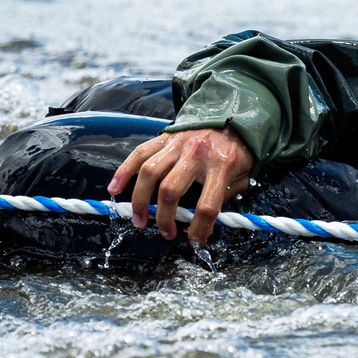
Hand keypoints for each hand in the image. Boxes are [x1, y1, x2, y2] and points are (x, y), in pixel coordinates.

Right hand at [107, 126, 253, 245]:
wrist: (232, 116)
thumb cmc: (237, 151)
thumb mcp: (242, 176)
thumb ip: (225, 198)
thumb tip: (205, 225)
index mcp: (222, 165)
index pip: (208, 205)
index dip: (199, 228)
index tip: (194, 241)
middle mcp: (197, 153)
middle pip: (171, 191)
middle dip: (164, 218)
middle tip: (165, 232)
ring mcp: (178, 144)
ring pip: (150, 173)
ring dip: (140, 201)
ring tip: (139, 220)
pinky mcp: (165, 138)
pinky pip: (139, 154)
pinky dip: (124, 172)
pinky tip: (114, 189)